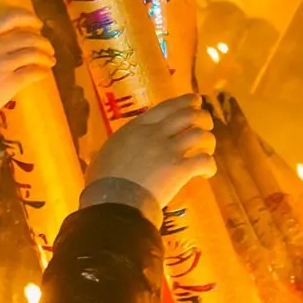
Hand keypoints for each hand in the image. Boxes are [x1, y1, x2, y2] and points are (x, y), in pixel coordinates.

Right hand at [0, 10, 55, 154]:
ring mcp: (4, 64)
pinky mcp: (10, 83)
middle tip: (47, 47)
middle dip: (42, 41)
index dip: (28, 18)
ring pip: (34, 53)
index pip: (10, 17)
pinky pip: (33, 73)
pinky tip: (44, 74)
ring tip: (50, 61)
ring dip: (46, 56)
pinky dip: (42, 72)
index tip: (37, 24)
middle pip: (28, 36)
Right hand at [89, 93, 215, 208]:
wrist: (114, 201)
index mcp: (137, 127)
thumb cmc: (102, 182)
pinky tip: (207, 173)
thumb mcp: (101, 157)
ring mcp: (169, 150)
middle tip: (207, 124)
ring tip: (208, 149)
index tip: (195, 101)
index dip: (184, 101)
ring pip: (200, 134)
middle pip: (188, 115)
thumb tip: (93, 154)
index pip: (166, 107)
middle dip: (202, 117)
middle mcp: (155, 133)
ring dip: (209, 140)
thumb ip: (107, 150)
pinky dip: (209, 165)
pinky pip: (204, 160)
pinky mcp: (180, 169)